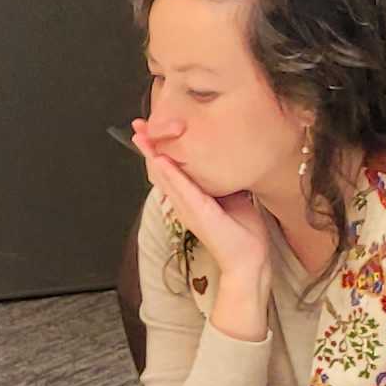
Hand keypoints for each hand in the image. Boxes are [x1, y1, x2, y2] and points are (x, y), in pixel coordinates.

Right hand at [130, 121, 276, 292]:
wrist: (248, 259)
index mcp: (191, 198)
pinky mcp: (198, 213)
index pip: (169, 169)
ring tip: (142, 137)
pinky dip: (170, 174)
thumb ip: (221, 181)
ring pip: (164, 177)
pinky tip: (160, 160)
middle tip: (137, 126)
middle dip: (148, 147)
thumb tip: (225, 159)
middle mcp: (184, 202)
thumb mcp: (231, 196)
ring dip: (151, 155)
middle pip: (160, 170)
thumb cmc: (241, 231)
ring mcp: (188, 208)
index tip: (150, 130)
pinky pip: (182, 189)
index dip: (158, 149)